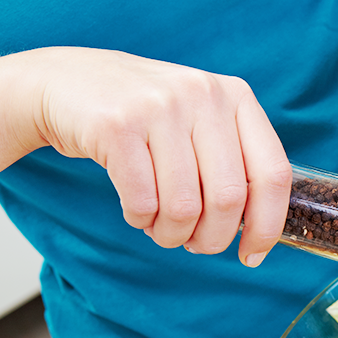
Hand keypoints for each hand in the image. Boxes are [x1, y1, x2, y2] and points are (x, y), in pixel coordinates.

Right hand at [31, 47, 290, 265]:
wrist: (64, 83)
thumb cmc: (144, 118)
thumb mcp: (200, 120)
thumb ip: (234, 160)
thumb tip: (260, 230)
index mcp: (236, 96)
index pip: (273, 174)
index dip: (267, 225)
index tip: (252, 254)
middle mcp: (203, 95)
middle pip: (228, 198)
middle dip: (212, 239)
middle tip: (195, 245)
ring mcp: (160, 106)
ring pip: (184, 206)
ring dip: (171, 234)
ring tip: (161, 227)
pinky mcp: (116, 124)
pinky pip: (142, 201)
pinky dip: (140, 219)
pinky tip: (136, 210)